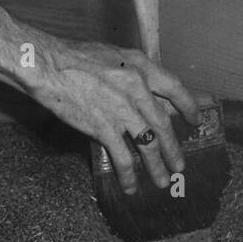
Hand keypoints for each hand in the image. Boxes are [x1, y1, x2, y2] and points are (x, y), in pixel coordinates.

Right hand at [33, 37, 201, 194]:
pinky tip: (130, 185)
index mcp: (140, 65)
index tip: (195, 120)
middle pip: (163, 123)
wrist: (47, 64)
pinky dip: (129, 174)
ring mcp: (122, 109)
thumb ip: (130, 74)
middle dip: (173, 148)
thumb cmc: (73, 57)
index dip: (188, 106)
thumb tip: (143, 94)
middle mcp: (137, 87)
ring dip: (157, 166)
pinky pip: (123, 157)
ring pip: (149, 144)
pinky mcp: (104, 127)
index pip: (174, 87)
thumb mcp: (111, 56)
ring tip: (162, 181)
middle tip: (179, 164)